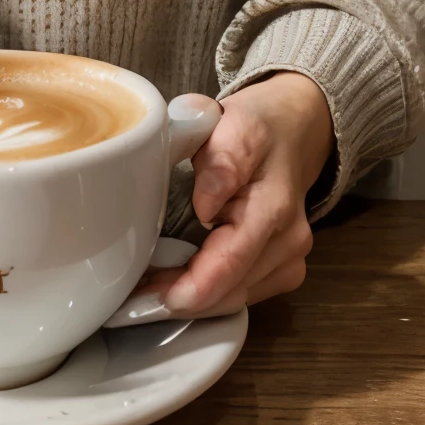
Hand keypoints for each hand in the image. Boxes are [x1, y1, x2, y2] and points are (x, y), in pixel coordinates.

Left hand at [145, 72, 334, 316]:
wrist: (293, 131)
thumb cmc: (256, 127)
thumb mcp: (233, 122)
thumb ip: (220, 157)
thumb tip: (206, 205)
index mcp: (273, 204)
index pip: (230, 261)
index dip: (188, 288)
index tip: (146, 293)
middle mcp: (288, 240)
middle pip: (229, 290)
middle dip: (179, 299)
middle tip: (131, 298)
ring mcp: (290, 260)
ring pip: (234, 300)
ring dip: (190, 302)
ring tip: (145, 291)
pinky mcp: (285, 271)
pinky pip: (241, 296)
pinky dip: (207, 296)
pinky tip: (175, 285)